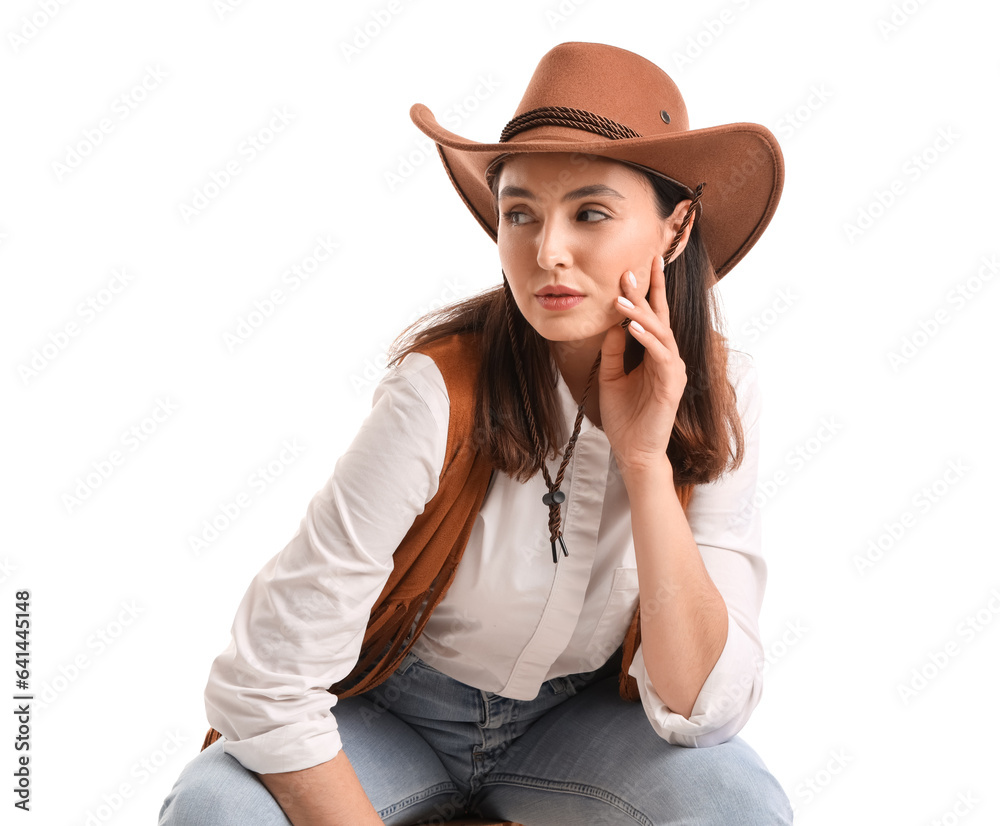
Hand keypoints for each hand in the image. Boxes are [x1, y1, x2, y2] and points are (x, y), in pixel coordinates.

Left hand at [598, 253, 685, 474]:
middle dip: (648, 291)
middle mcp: (668, 359)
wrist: (632, 451)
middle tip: (633, 268)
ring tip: (622, 298)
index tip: (639, 265)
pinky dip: (646, 340)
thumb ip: (612, 352)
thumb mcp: (610, 377)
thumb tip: (611, 325)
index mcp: (654, 355)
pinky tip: (631, 328)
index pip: (653, 317)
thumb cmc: (624, 417)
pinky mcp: (671, 386)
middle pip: (660, 318)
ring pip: (660, 333)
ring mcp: (672, 371)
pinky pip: (660, 356)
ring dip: (641, 314)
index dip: (648, 291)